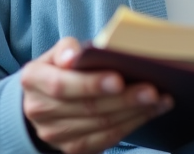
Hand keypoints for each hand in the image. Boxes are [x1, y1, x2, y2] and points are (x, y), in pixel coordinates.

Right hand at [20, 36, 172, 153]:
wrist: (42, 101)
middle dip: (124, 100)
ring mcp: (55, 135)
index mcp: (33, 80)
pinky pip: (107, 139)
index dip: (91, 84)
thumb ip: (68, 49)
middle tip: (153, 90)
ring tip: (160, 99)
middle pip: (88, 109)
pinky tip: (152, 112)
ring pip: (101, 126)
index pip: (62, 85)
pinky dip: (132, 125)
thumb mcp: (58, 52)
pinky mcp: (73, 148)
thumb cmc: (59, 68)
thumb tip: (75, 55)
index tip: (119, 79)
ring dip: (135, 113)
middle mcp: (40, 111)